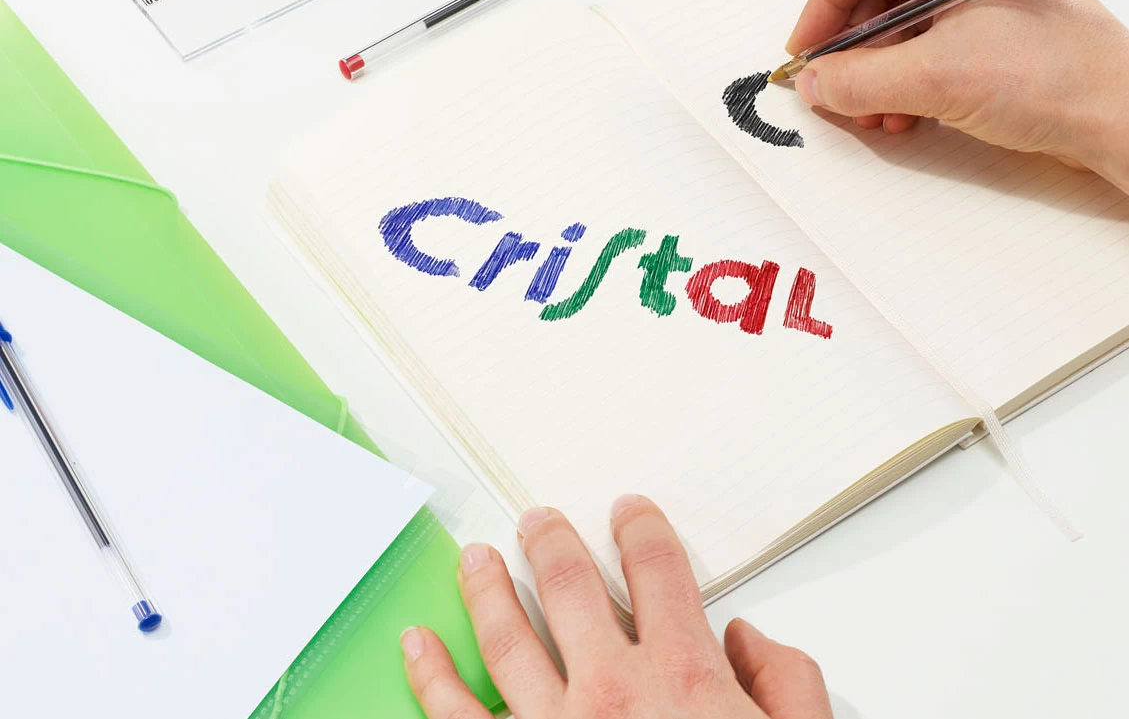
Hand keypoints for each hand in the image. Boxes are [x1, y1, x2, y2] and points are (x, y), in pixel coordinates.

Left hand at [401, 496, 832, 718]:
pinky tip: (419, 644)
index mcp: (684, 679)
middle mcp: (612, 691)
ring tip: (478, 558)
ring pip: (506, 635)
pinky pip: (456, 714)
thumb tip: (751, 640)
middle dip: (551, 542)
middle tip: (537, 520)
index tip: (629, 512)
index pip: (657, 570)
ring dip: (487, 588)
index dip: (642, 530)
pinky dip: (431, 673)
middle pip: (570, 585)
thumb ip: (787, 686)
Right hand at [786, 0, 1128, 192]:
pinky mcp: (984, 23)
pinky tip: (900, 111)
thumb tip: (814, 82)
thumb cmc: (1062, 77)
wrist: (1123, 119)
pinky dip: (898, 75)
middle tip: (834, 85)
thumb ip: (858, 79)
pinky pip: (918, 38)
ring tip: (872, 109)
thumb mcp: (938, 77)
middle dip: (848, 42)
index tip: (810, 48)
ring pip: (891, 17)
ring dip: (871, 67)